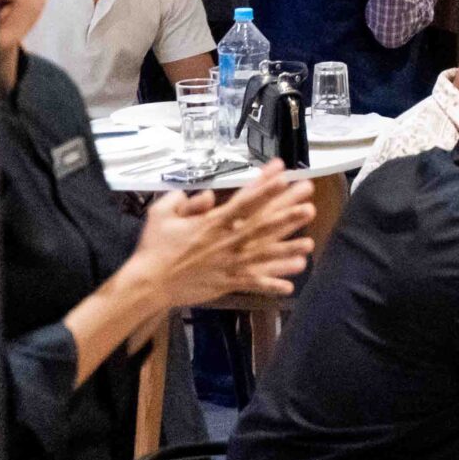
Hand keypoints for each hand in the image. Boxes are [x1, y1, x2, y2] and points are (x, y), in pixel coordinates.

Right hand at [125, 166, 315, 310]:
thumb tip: (206, 195)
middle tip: (309, 203)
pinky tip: (291, 286)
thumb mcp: (161, 215)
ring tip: (309, 244)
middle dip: (287, 214)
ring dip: (288, 250)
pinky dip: (271, 284)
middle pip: (262, 225)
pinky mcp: (227, 282)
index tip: (283, 173)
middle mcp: (226, 241)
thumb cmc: (154, 247)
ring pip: (264, 255)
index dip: (264, 186)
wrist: (148, 283)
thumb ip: (183, 201)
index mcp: (213, 223)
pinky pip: (253, 283)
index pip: (244, 201)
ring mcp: (229, 263)